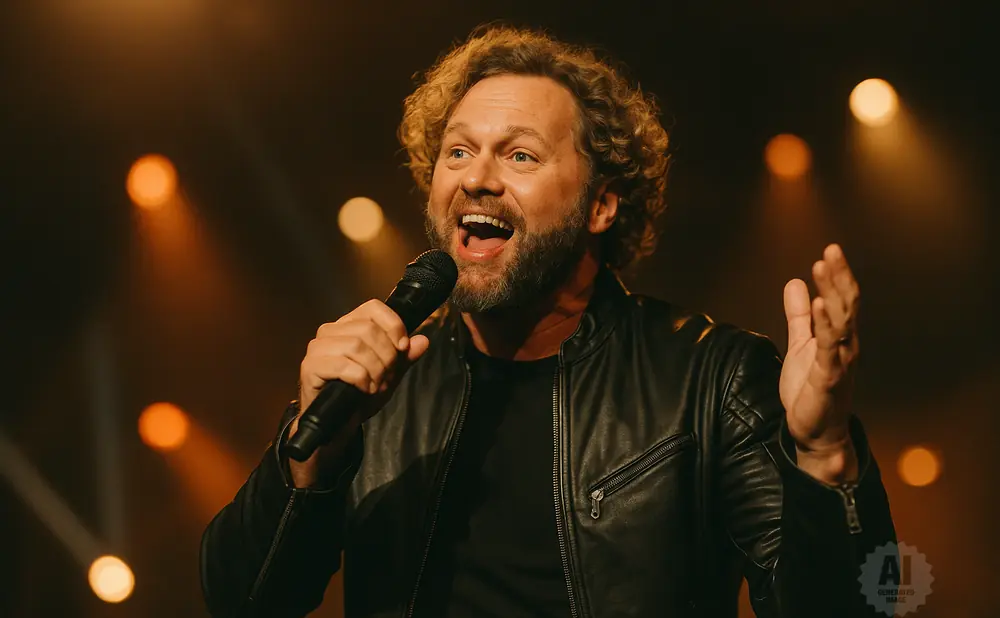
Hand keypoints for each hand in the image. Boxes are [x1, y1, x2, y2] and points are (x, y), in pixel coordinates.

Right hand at [289, 299, 429, 486]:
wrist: (337, 423)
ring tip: (377, 385)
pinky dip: (361, 379)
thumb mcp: (390, 374)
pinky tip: (364, 389)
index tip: (403, 348)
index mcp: (349, 324)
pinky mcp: (310, 367)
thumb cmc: (360, 394)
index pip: (373, 308)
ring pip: (356, 346)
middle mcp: (330, 331)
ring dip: (375, 369)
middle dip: (386, 355)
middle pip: (368, 329)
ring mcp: (318, 348)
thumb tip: (423, 340)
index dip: (393, 325)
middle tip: (388, 376)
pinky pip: (344, 366)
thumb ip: (405, 357)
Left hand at [780, 244, 860, 484]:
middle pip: (846, 304)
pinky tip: (816, 308)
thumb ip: (799, 316)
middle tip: (831, 251)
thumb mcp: (801, 345)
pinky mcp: (829, 378)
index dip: (837, 276)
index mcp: (840, 337)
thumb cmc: (810, 389)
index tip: (829, 251)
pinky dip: (824, 326)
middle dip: (839, 277)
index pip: (842, 300)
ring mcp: (840, 361)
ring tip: (822, 269)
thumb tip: (795, 283)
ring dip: (831, 294)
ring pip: (841, 322)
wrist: (813, 431)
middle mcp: (846, 345)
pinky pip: (829, 348)